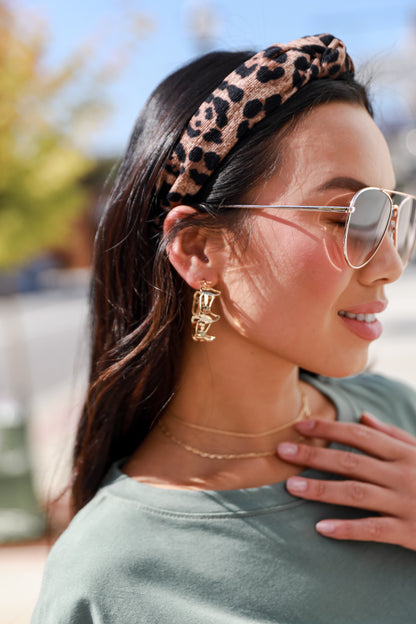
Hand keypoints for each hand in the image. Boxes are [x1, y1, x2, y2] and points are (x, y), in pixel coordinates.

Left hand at [277, 413, 415, 549]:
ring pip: (355, 493)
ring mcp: (404, 502)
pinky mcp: (409, 531)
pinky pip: (373, 529)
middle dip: (313, 455)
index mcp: (403, 452)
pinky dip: (347, 529)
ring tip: (291, 487)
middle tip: (281, 451)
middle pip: (350, 461)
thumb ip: (392, 435)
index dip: (328, 429)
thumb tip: (363, 415)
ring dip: (321, 490)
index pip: (359, 435)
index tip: (300, 425)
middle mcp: (401, 473)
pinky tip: (321, 528)